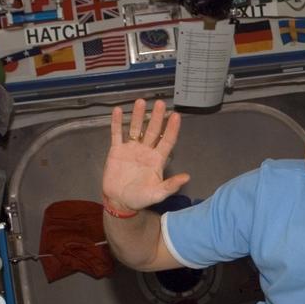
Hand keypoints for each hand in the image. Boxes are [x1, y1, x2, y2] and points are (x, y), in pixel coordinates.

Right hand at [102, 98, 190, 212]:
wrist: (119, 201)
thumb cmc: (140, 198)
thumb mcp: (157, 194)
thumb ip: (171, 185)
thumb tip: (187, 177)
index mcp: (157, 160)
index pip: (167, 141)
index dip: (171, 129)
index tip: (176, 116)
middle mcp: (146, 151)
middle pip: (153, 130)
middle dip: (157, 117)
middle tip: (160, 103)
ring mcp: (131, 149)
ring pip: (136, 128)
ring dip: (138, 115)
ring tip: (141, 102)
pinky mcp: (117, 150)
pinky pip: (117, 133)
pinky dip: (118, 123)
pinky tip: (119, 110)